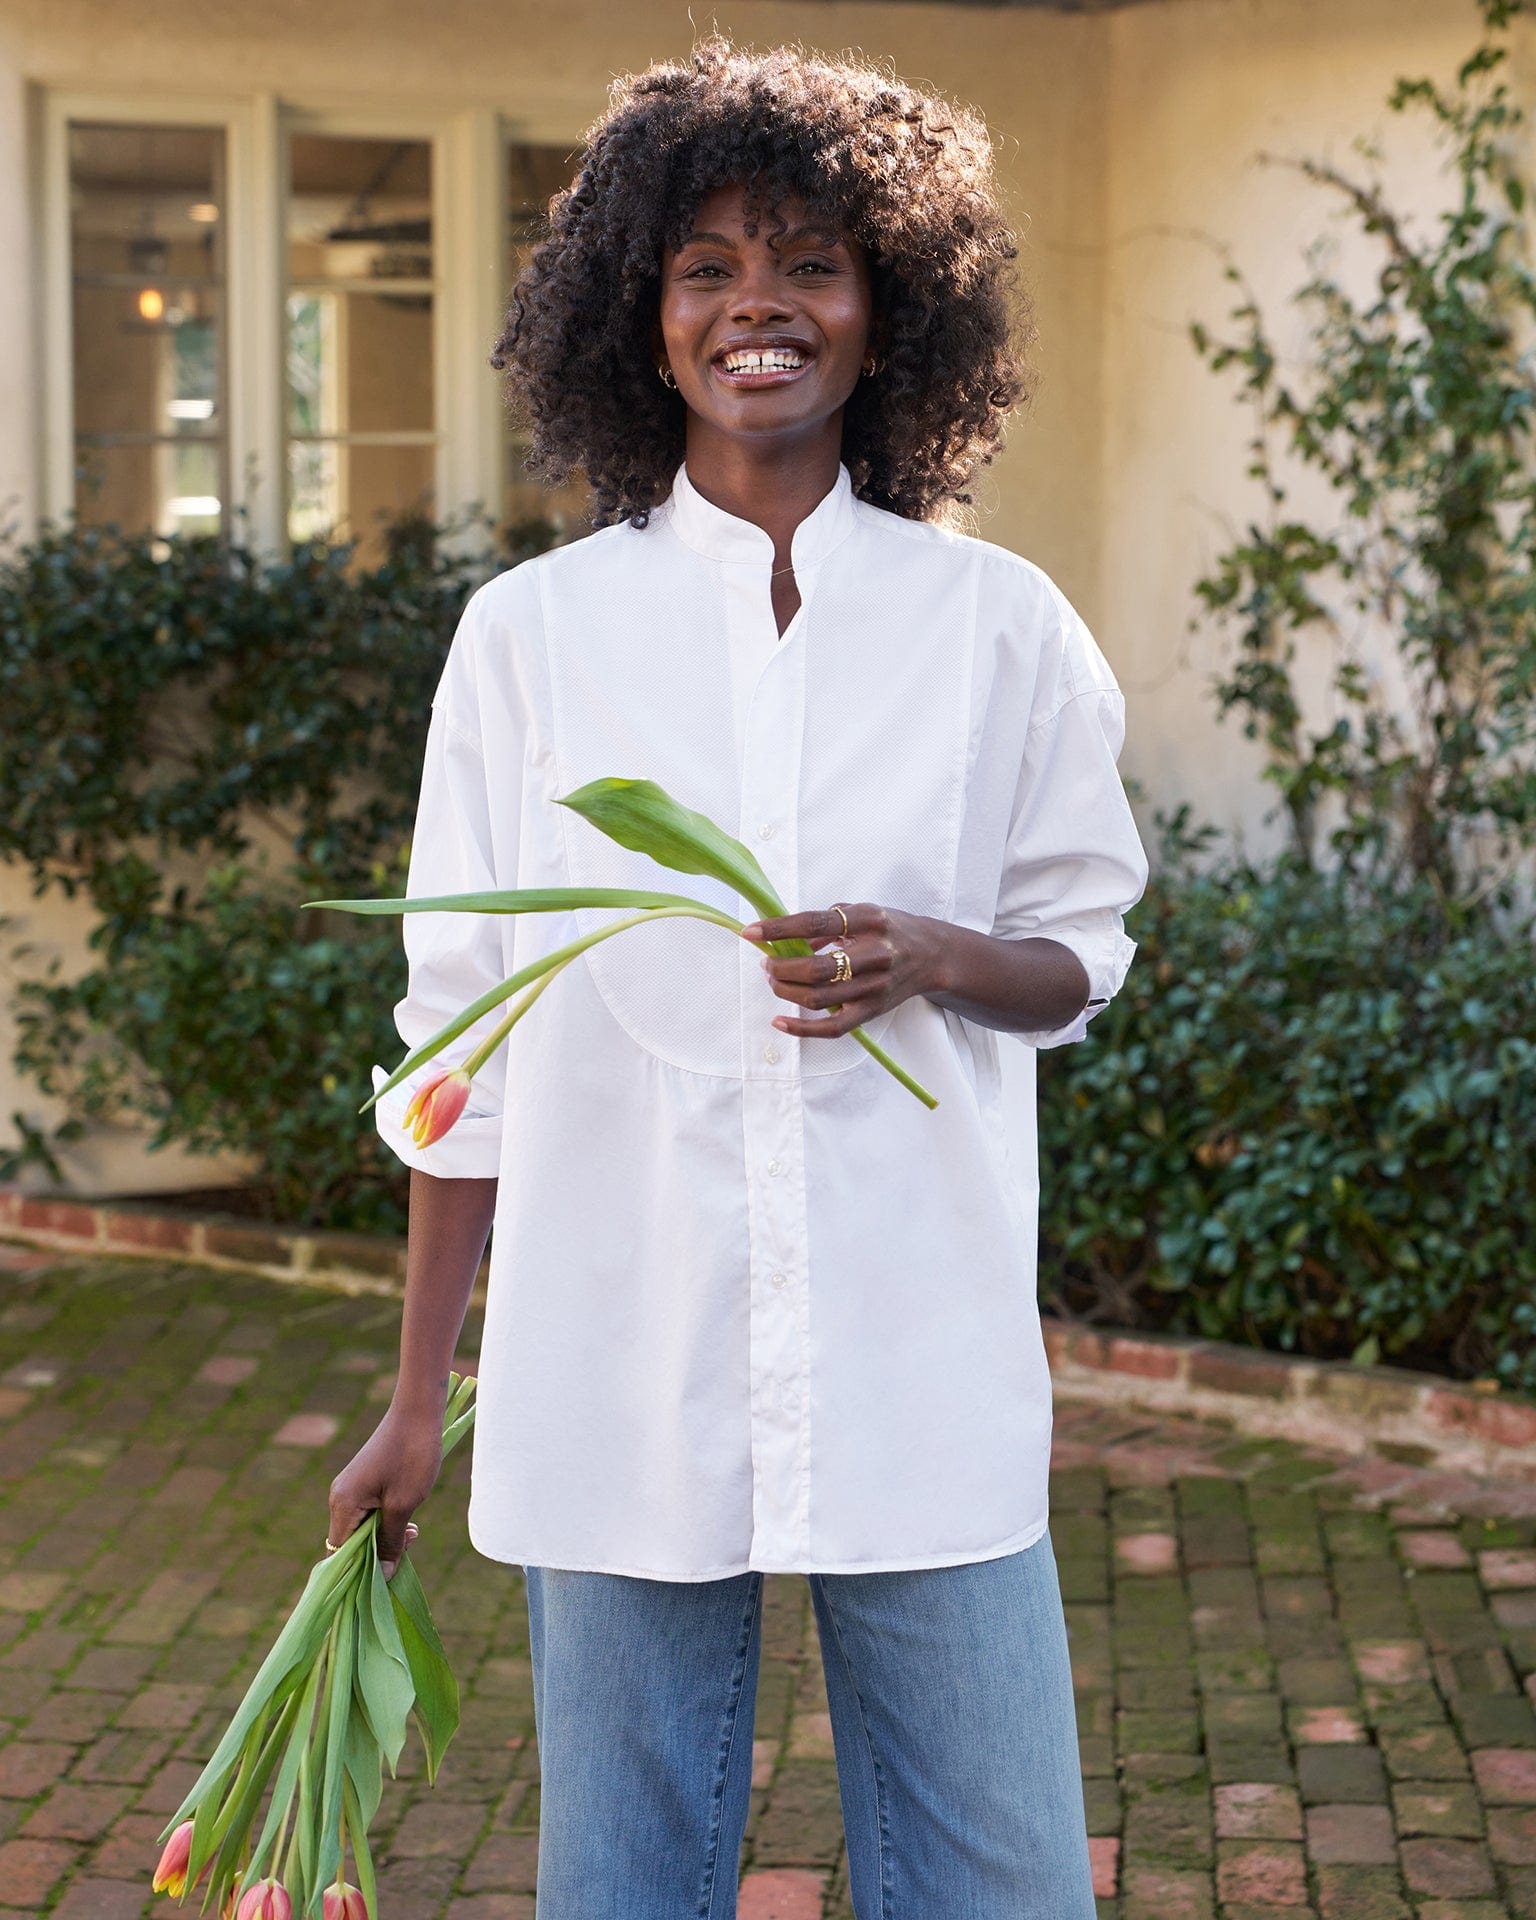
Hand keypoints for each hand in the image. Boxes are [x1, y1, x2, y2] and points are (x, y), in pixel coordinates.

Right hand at [328, 1402, 443, 1578]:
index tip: (385, 1577)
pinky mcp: (364, 1482)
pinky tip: (410, 1519)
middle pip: (351, 1543)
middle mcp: (340, 1497)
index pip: (339, 1553)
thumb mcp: (403, 1505)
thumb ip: (390, 1542)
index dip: (359, 1571)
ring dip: (387, 1536)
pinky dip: (388, 1521)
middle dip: (379, 1552)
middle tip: (410, 1542)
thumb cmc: (412, 1456)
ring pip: (364, 1529)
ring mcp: (351, 1489)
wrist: (419, 1411)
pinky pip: (370, 1514)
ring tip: (414, 1530)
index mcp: (342, 1504)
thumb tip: (381, 1577)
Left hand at [739, 903, 948, 1040]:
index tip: (751, 932)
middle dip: (780, 967)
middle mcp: (874, 955)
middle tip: (766, 962)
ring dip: (785, 990)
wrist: (932, 956)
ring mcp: (874, 987)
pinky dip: (801, 1028)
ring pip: (818, 998)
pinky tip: (779, 1020)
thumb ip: (827, 920)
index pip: (815, 923)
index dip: (779, 928)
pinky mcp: (871, 1011)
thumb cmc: (890, 930)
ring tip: (773, 979)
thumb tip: (787, 936)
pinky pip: (831, 1027)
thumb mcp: (863, 912)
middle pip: (816, 969)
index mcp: (870, 921)